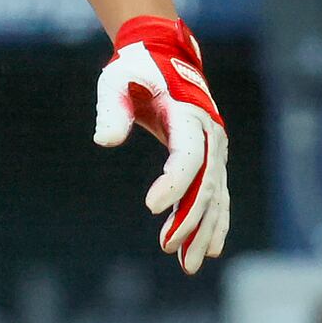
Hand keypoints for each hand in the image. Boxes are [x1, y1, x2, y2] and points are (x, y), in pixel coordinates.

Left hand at [93, 16, 229, 271]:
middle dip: (189, 220)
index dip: (173, 183)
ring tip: (188, 265)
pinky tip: (207, 249)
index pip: (187, 157)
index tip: (150, 207)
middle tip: (167, 248)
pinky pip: (216, 195)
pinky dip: (214, 221)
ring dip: (203, 231)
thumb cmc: (135, 69)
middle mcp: (211, 135)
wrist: (162, 57)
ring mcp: (215, 149)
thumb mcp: (115, 81)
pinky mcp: (211, 159)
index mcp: (189, 116)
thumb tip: (105, 141)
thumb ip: (112, 110)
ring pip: (214, 196)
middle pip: (205, 184)